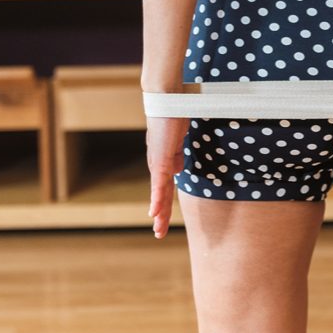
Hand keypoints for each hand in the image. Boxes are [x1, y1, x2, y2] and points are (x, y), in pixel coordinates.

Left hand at [146, 115, 189, 238]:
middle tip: (159, 233)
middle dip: (160, 214)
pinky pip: (160, 183)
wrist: (166, 99)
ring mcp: (158, 162)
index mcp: (162, 160)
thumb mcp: (177, 140)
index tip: (161, 219)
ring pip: (158, 192)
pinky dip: (157, 198)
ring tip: (158, 228)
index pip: (163, 187)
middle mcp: (157, 164)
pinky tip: (154, 211)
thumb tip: (177, 171)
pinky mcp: (161, 158)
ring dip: (159, 211)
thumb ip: (177, 155)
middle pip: (159, 194)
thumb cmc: (173, 114)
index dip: (163, 204)